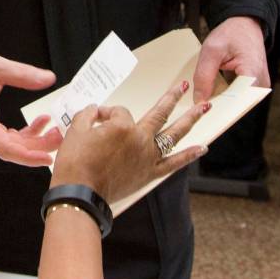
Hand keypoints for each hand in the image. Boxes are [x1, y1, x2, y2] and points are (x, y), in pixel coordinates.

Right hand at [0, 47, 60, 165]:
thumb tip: (49, 79)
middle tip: (62, 135)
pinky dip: (25, 135)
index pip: (4, 147)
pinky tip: (40, 122)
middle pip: (11, 150)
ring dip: (34, 141)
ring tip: (55, 128)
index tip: (48, 157)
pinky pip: (7, 140)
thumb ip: (22, 74)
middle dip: (39, 146)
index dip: (28, 156)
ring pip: (11, 147)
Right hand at [50, 80, 209, 204]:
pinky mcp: (149, 173)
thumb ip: (87, 115)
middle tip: (181, 86)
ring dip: (190, 119)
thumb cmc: (76, 162)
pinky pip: (174, 163)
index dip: (106, 112)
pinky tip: (202, 148)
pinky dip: (189, 155)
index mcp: (122, 126)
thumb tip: (94, 110)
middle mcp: (140, 138)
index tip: (96, 118)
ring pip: (174, 134)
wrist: (80, 192)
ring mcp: (148, 156)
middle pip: (159, 113)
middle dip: (171, 97)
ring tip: (204, 108)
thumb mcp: (76, 130)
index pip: (118, 111)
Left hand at [191, 15, 267, 102]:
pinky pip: (237, 96)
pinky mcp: (253, 86)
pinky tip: (209, 96)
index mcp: (253, 73)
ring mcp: (258, 86)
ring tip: (201, 102)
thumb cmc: (231, 34)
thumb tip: (199, 100)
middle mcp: (260, 84)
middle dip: (217, 107)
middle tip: (196, 109)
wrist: (244, 25)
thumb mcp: (211, 50)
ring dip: (220, 102)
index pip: (237, 101)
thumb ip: (204, 75)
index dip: (219, 109)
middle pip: (236, 104)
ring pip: (236, 102)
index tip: (202, 113)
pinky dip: (224, 96)